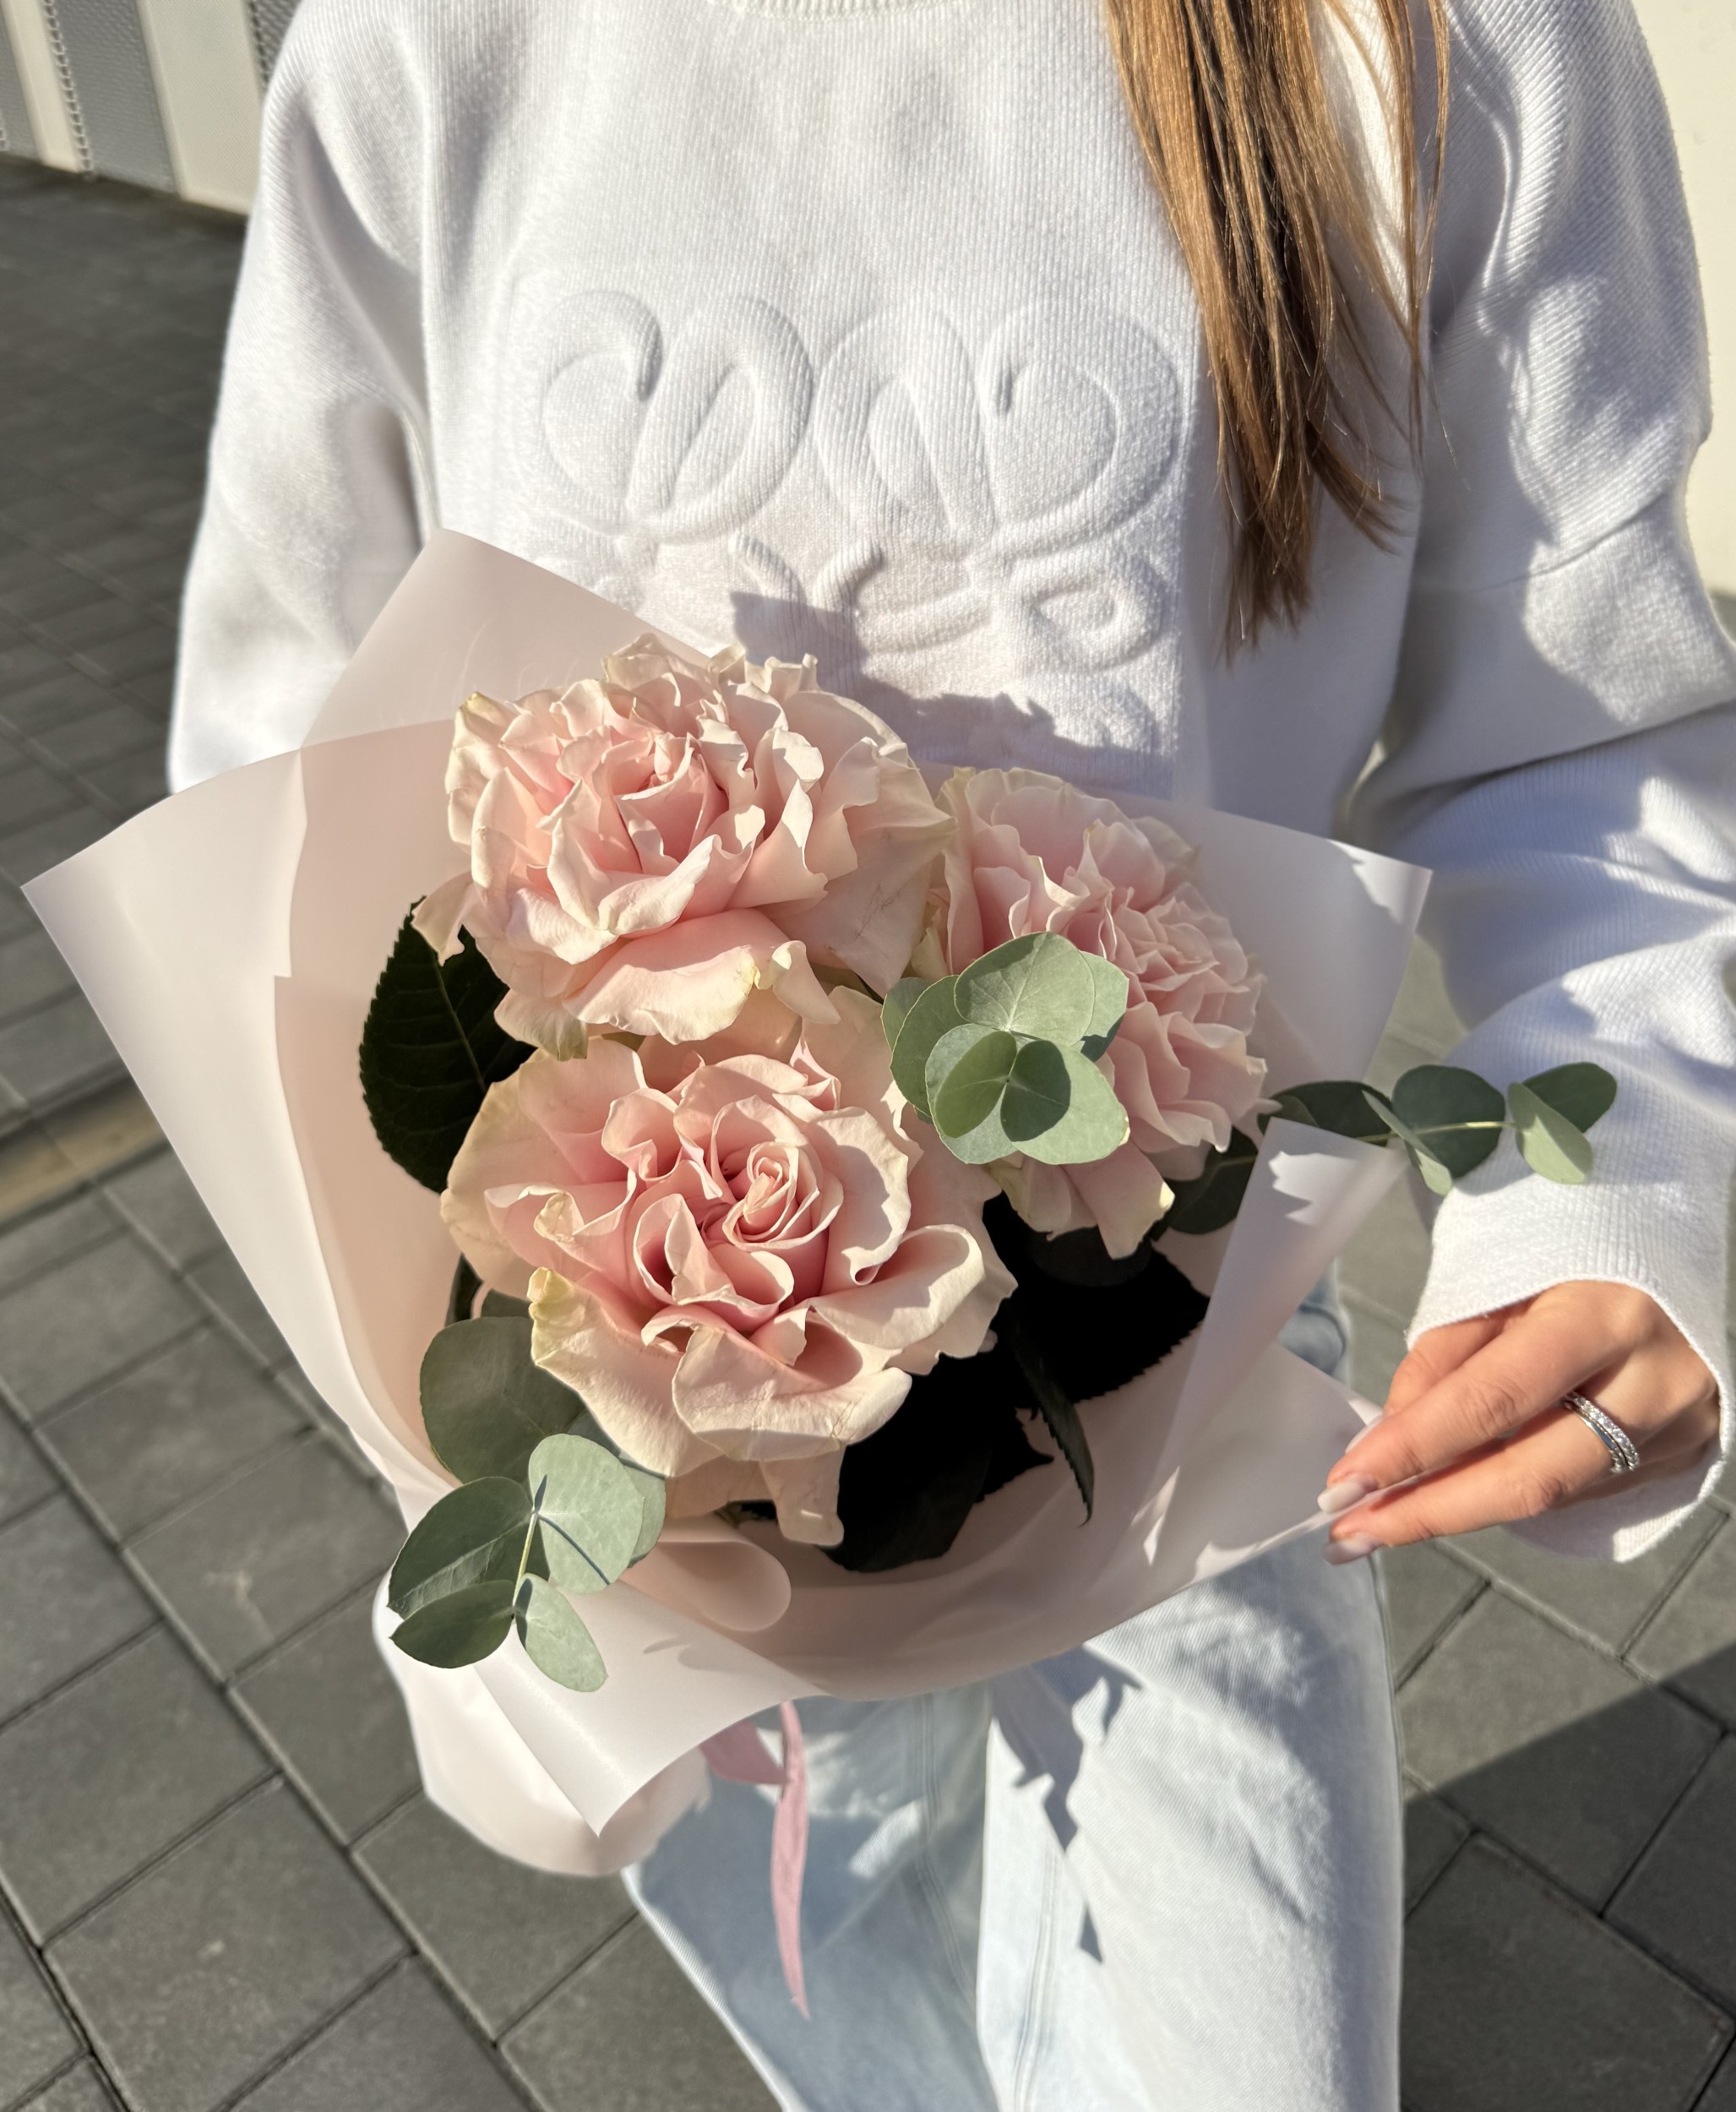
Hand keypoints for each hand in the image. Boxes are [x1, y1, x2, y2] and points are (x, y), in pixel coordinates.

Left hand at [1321, 1281, 1719, 1557]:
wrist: (1674, 1261)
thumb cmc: (1575, 1259)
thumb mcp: (1502, 1280)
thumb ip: (1445, 1357)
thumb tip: (1388, 1439)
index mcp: (1605, 1316)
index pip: (1494, 1399)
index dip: (1414, 1449)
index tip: (1348, 1482)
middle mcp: (1653, 1382)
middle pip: (1530, 1477)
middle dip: (1429, 1511)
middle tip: (1353, 1531)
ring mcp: (1677, 1428)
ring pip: (1552, 1494)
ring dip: (1461, 1509)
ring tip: (1385, 1518)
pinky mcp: (1684, 1456)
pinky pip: (1580, 1490)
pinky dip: (1514, 1492)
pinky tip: (1464, 1491)